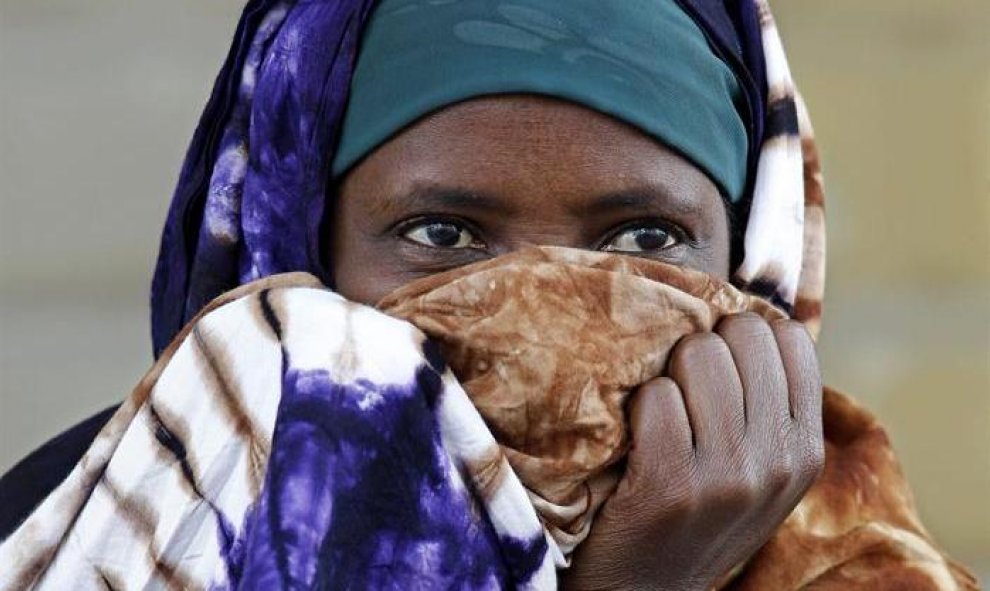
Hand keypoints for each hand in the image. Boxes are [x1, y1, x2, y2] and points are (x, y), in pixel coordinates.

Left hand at [560, 313, 824, 589]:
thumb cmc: (696, 514)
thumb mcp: (758, 472)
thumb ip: (767, 407)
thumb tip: (753, 314)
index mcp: (805, 451)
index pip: (787, 336)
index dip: (743, 334)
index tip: (720, 363)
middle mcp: (777, 462)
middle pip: (741, 334)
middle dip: (703, 346)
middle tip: (683, 388)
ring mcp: (727, 476)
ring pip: (697, 355)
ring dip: (667, 374)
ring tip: (660, 415)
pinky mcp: (671, 486)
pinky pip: (655, 395)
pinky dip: (636, 406)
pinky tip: (636, 440)